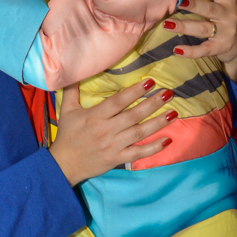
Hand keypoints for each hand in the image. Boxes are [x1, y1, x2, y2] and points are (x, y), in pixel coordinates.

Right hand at [49, 80, 175, 185]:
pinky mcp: (117, 159)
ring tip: (173, 113)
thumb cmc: (67, 136)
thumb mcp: (67, 110)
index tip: (150, 81)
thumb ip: (72, 91)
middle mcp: (106, 130)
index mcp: (95, 116)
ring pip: (139, 133)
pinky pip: (138, 153)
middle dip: (152, 104)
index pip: (118, 101)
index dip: (134, 91)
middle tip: (168, 93)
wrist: (64, 165)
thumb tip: (73, 71)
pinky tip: (167, 140)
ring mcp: (113, 145)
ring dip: (157, 123)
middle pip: (133, 115)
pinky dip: (153, 148)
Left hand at [162, 0, 236, 81]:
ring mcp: (225, 32)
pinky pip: (204, 49)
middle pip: (209, 8)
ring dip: (185, 27)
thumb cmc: (227, 16)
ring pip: (203, 28)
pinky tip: (176, 50)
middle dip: (194, 4)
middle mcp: (228, 14)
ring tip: (167, 25)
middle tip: (178, 1)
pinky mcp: (220, 47)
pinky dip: (190, 51)